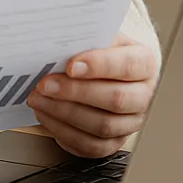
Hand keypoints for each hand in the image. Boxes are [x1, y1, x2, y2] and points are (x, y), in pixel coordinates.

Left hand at [26, 33, 157, 157]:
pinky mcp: (114, 141)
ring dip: (64, 113)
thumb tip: (56, 44)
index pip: (127, 66)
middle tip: (46, 85)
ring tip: (39, 99)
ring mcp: (131, 122)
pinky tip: (46, 115)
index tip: (71, 66)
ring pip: (103, 126)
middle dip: (75, 92)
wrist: (104, 69)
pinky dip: (64, 132)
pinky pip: (91, 146)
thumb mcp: (98, 36)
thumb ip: (85, 39)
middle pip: (116, 99)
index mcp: (144, 63)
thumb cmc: (100, 51)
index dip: (99, 66)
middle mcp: (143, 95)